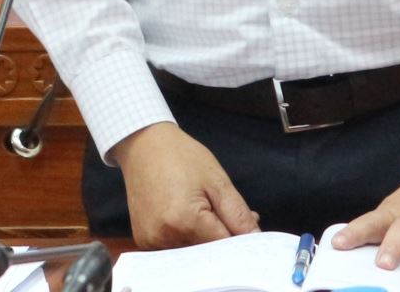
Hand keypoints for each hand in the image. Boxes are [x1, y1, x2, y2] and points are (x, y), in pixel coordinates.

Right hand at [108, 122, 259, 248]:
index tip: (246, 229)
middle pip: (208, 255)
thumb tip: (255, 239)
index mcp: (184, 220)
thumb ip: (238, 215)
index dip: (239, 240)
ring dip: (205, 240)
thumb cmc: (180, 156)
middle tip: (228, 214)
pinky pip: (175, 250)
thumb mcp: (217, 180)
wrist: (144, 144)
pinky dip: (188, 239)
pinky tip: (189, 217)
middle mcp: (164, 237)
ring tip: (206, 209)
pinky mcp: (145, 241)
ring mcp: (151, 241)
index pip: (224, 249)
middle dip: (223, 240)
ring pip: (192, 255)